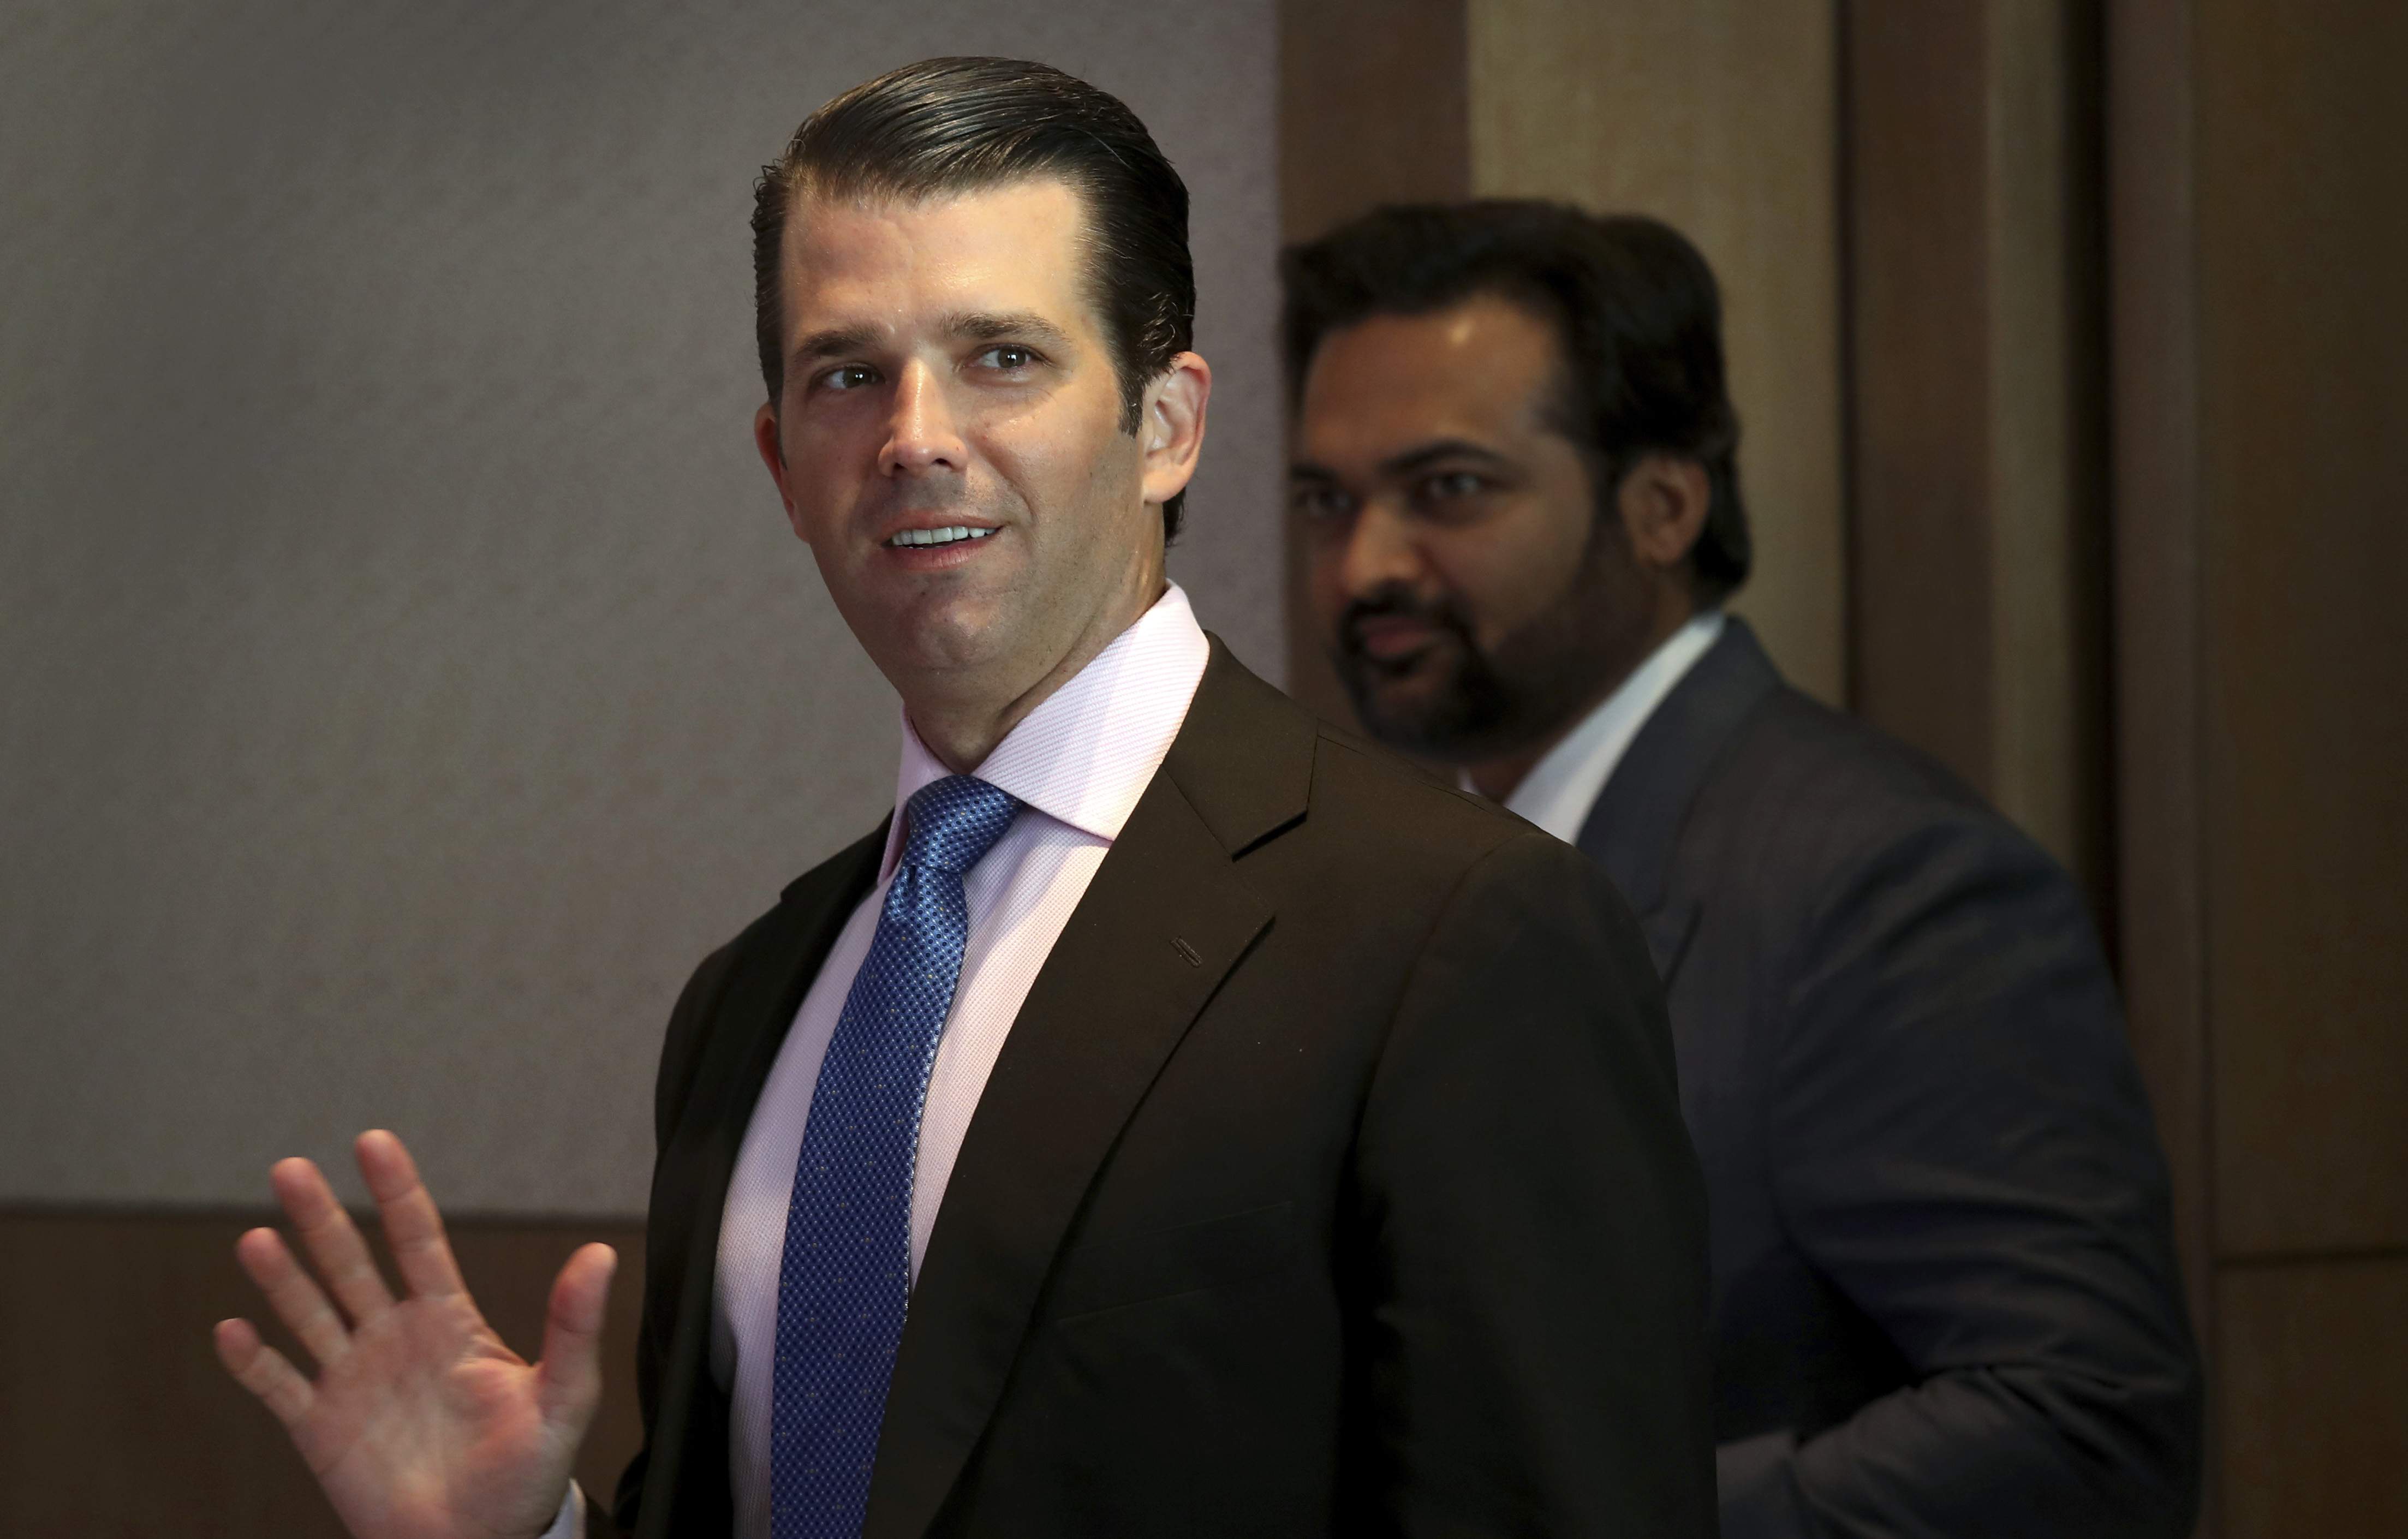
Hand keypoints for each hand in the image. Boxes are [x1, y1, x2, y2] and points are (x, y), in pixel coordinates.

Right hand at [215, 1130, 615, 1538]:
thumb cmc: (527, 1473)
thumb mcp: (564, 1397)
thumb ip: (575, 1327)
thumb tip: (601, 1254)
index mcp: (450, 1322)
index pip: (418, 1241)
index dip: (397, 1192)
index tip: (372, 1142)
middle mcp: (395, 1339)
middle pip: (351, 1264)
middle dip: (323, 1218)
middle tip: (291, 1169)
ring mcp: (354, 1380)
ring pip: (309, 1314)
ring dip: (281, 1278)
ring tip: (257, 1237)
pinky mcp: (321, 1429)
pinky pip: (280, 1387)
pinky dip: (254, 1361)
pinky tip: (232, 1329)